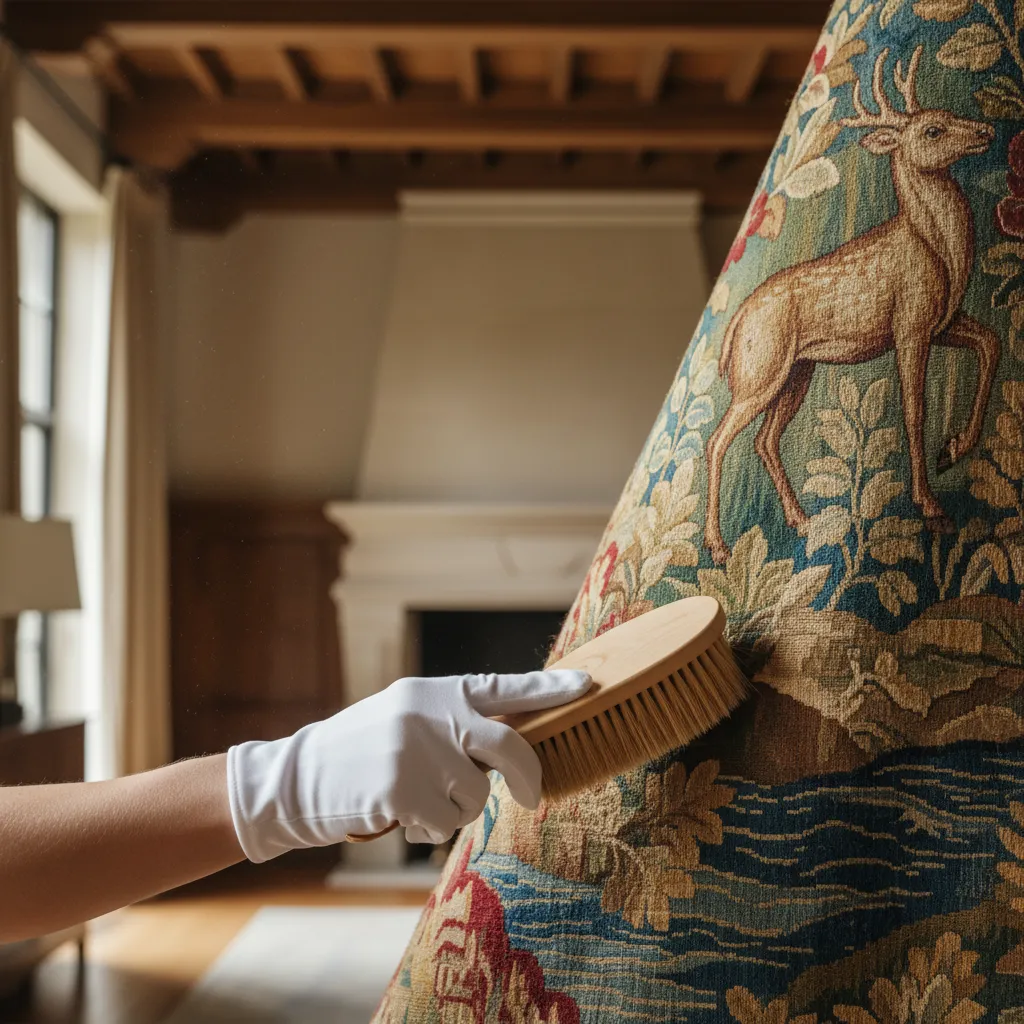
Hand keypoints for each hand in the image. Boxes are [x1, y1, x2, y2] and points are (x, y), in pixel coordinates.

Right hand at [226, 669, 590, 861]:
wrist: (299, 776)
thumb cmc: (361, 751)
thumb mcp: (407, 718)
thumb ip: (453, 723)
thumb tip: (509, 744)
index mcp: (437, 691)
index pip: (504, 685)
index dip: (549, 687)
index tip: (587, 685)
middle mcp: (431, 712)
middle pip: (509, 745)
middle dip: (528, 774)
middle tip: (533, 795)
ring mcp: (417, 748)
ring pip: (476, 794)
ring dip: (456, 808)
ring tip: (418, 799)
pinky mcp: (402, 788)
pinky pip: (445, 822)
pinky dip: (429, 828)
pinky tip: (399, 814)